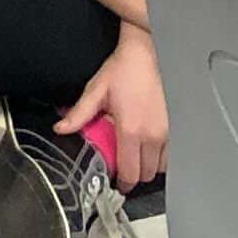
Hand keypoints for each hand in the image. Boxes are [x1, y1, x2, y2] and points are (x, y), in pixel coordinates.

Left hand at [61, 22, 168, 184]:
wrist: (147, 53)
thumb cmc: (123, 70)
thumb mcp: (96, 91)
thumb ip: (79, 114)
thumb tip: (60, 130)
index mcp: (131, 130)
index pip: (130, 173)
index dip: (122, 184)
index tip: (115, 183)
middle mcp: (153, 136)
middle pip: (146, 174)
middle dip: (133, 176)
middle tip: (121, 167)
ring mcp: (169, 132)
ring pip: (161, 167)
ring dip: (148, 166)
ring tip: (134, 156)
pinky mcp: (178, 126)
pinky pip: (171, 154)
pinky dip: (160, 157)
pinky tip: (147, 146)